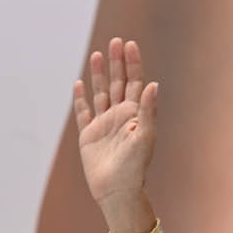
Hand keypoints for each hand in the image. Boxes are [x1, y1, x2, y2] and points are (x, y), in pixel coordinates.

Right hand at [73, 38, 159, 217]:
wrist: (117, 191)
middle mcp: (120, 116)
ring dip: (98, 74)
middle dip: (117, 62)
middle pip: (117, 83)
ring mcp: (104, 125)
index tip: (130, 45)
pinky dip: (80, 99)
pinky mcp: (89, 136)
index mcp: (136, 115)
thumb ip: (148, 110)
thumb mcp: (145, 137)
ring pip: (100, 93)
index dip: (133, 64)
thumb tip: (153, 84)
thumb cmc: (135, 167)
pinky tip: (79, 84)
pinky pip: (83, 113)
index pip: (135, 83)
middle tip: (115, 42)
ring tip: (97, 55)